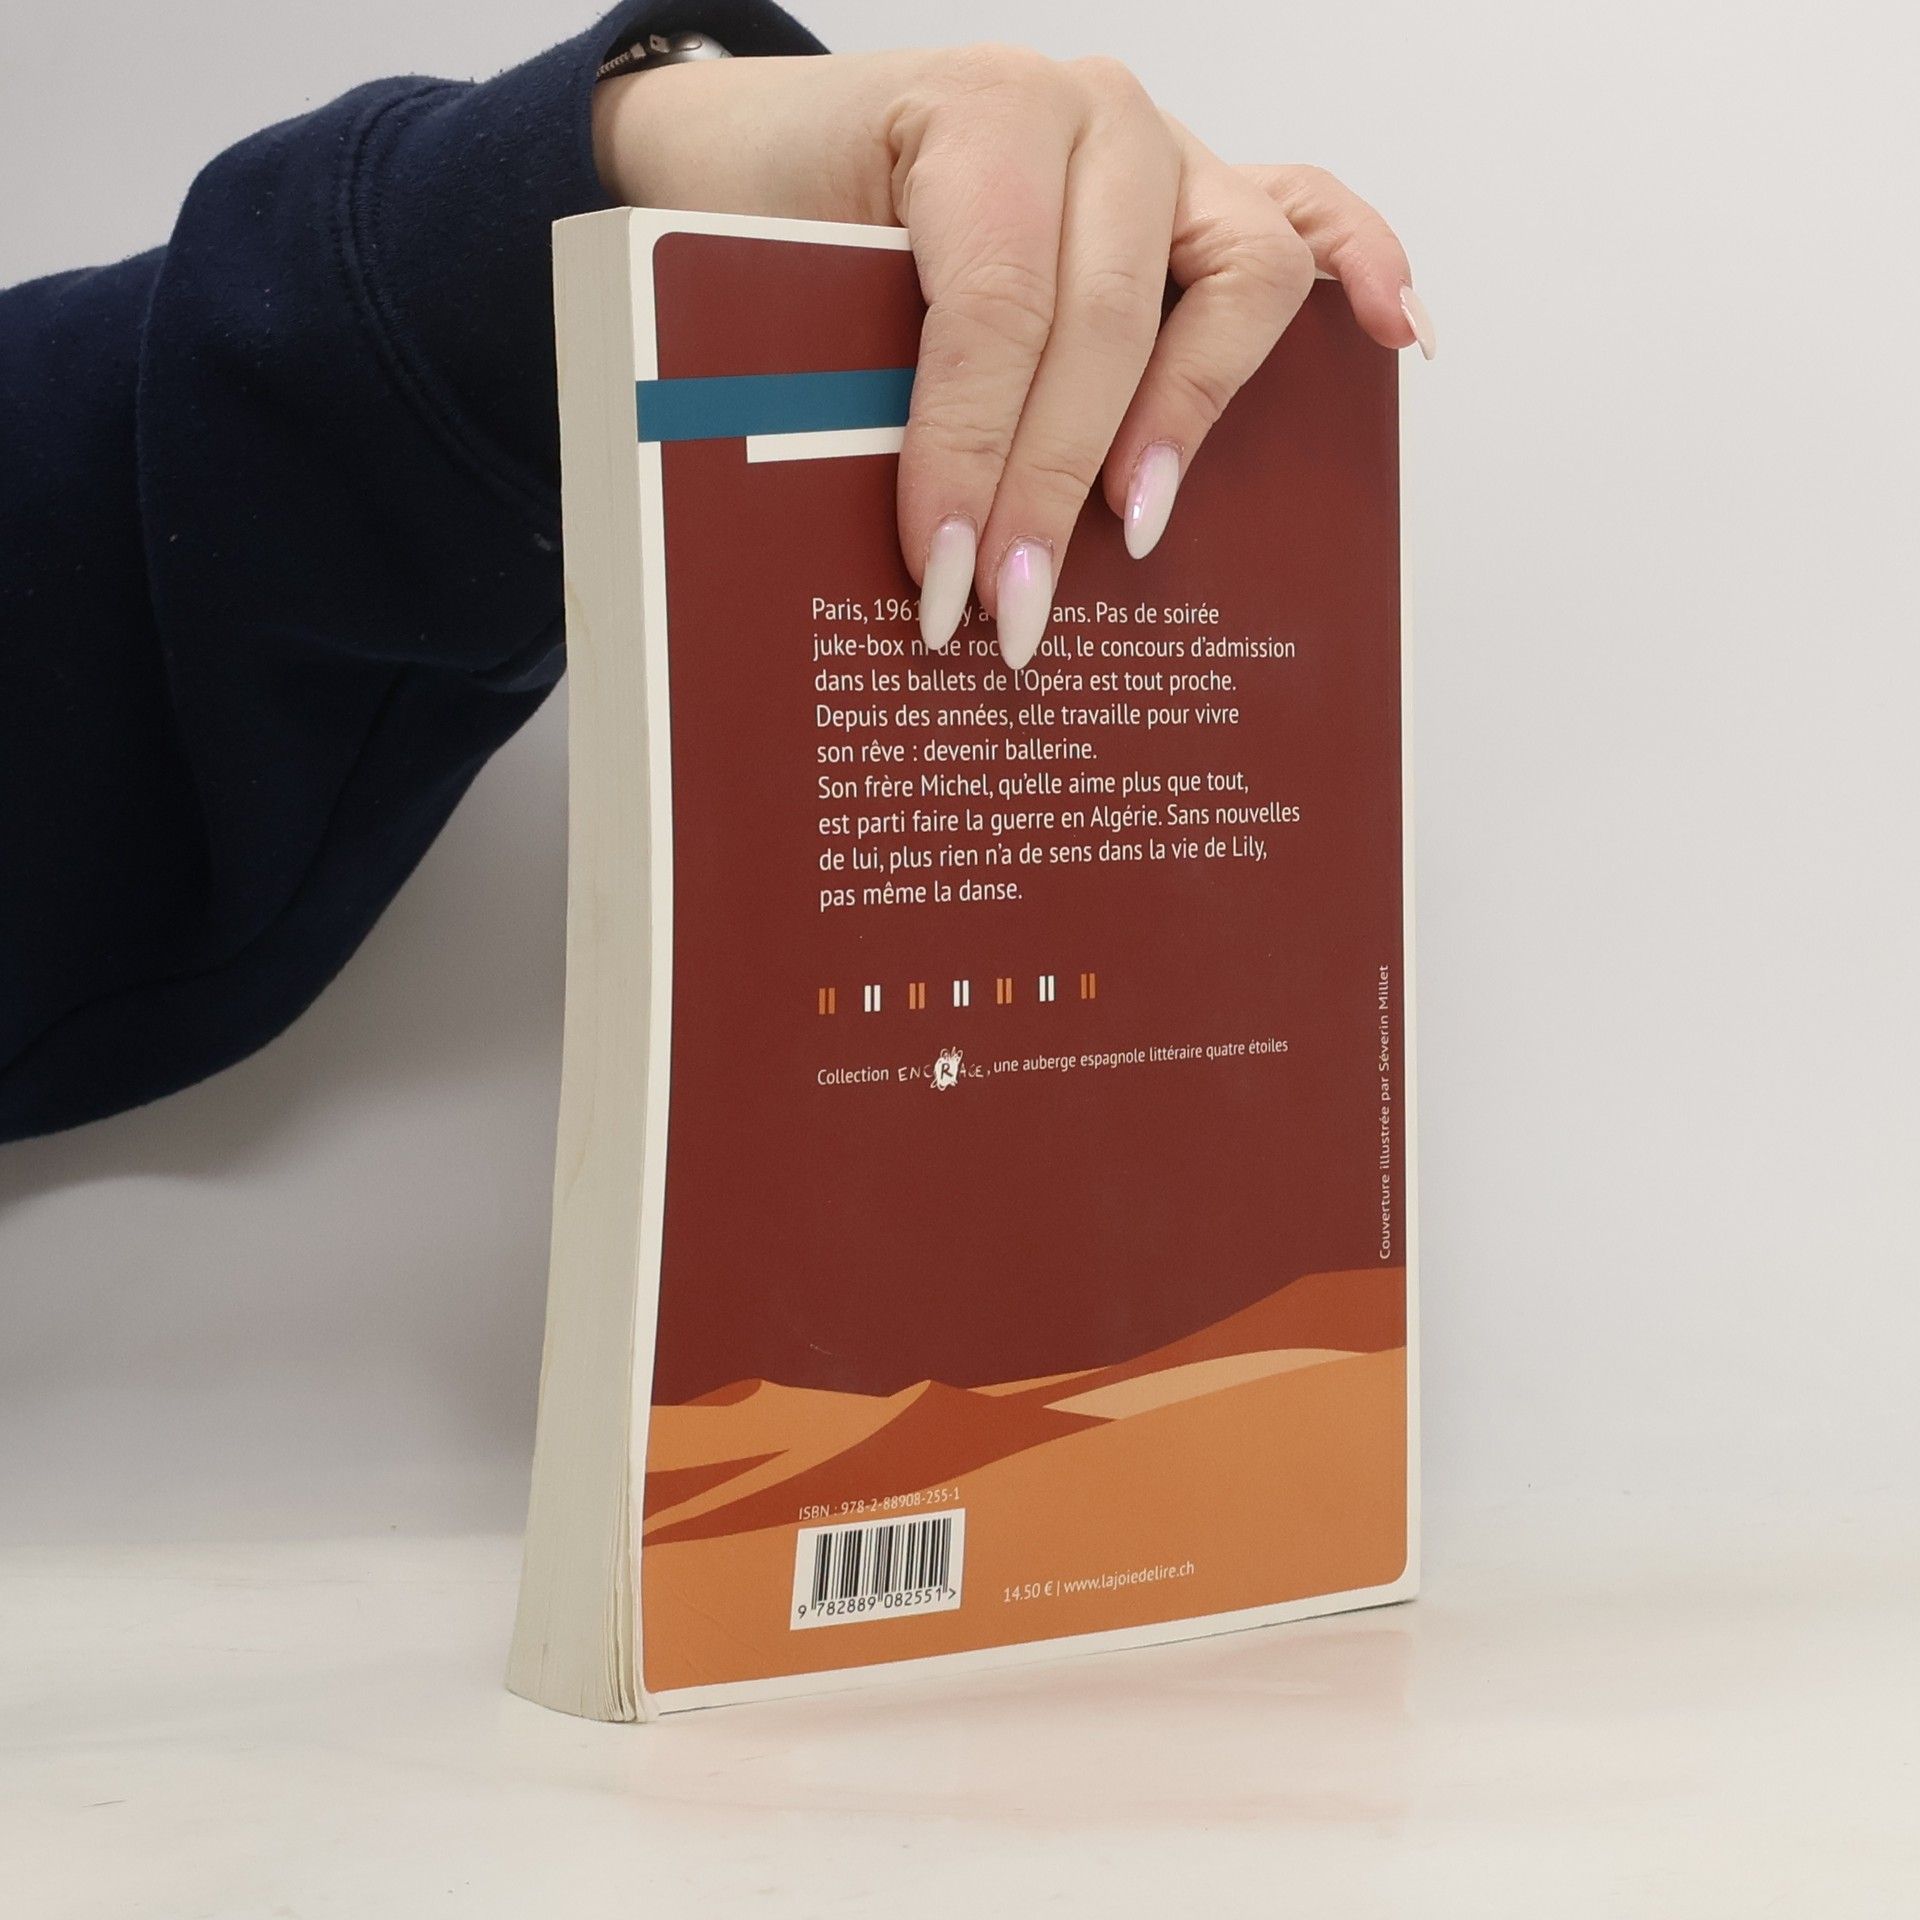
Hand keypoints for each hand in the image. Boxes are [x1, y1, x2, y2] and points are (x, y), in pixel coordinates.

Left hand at [593, 47, 1430, 666]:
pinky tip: (1396, 343)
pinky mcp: (1207, 189)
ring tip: (1141, 526)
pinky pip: (1311, 215)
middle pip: (1108, 317)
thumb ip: (861, 380)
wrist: (775, 142)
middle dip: (1054, 482)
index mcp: (982, 113)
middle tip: (1017, 606)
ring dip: (1188, 414)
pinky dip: (1365, 269)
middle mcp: (1093, 116)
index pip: (996, 304)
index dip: (972, 452)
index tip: (944, 577)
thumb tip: (925, 552)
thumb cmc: (777, 211)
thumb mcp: (782, 281)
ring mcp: (1167, 148)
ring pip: (1234, 276)